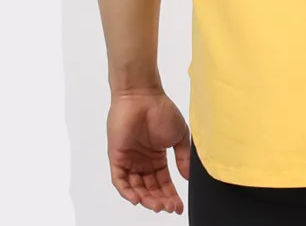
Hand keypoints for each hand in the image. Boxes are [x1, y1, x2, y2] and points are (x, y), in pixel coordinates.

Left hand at [107, 89, 190, 213]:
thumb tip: (188, 177)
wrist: (143, 96)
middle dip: (160, 200)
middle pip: (151, 189)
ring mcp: (129, 161)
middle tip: (169, 208)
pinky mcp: (117, 159)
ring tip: (158, 205)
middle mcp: (143, 162)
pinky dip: (128, 192)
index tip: (179, 207)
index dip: (171, 196)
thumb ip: (183, 157)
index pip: (164, 183)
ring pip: (136, 189)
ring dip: (146, 199)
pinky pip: (120, 181)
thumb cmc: (162, 111)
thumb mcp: (179, 135)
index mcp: (157, 158)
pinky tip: (138, 199)